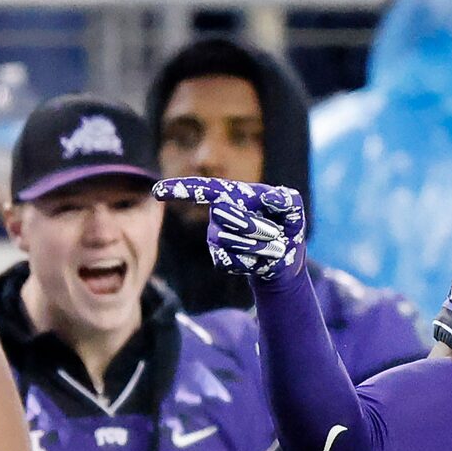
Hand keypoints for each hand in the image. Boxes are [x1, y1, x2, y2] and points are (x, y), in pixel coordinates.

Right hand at [153, 176, 305, 282]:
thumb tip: (270, 196)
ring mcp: (216, 237)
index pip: (203, 190)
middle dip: (253, 225)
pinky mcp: (220, 259)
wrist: (285, 260)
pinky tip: (260, 259)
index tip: (157, 192)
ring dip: (258, 245)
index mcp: (233, 196)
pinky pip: (231, 260)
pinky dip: (253, 260)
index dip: (180, 190)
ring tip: (274, 247)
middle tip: (275, 232)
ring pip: (229, 240)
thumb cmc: (287, 227)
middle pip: (224, 215)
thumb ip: (287, 198)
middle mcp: (219, 215)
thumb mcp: (294, 209)